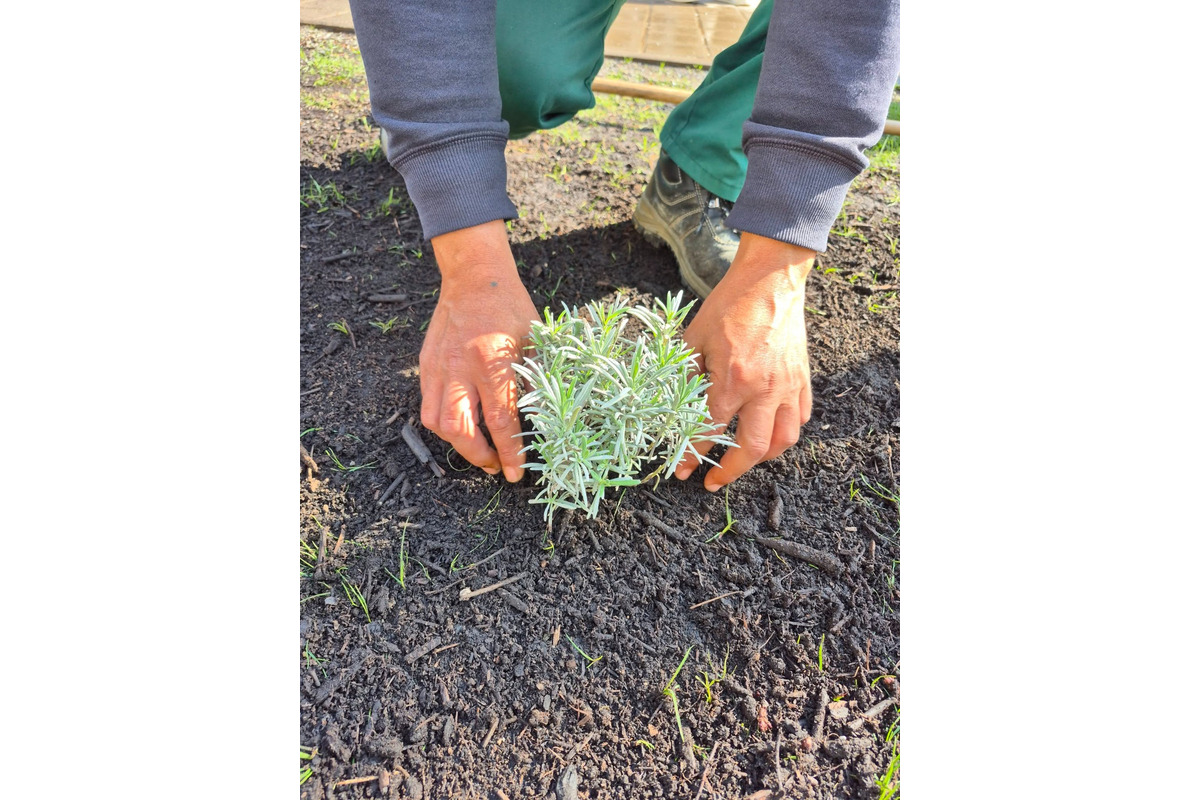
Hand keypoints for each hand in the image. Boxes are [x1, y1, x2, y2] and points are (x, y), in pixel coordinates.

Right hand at [420, 220, 538, 481]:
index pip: (501, 420)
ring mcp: (439, 367)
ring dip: (457, 445)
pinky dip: (443, 423)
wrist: (474, 277)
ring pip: (436, 422)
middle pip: (460, 429)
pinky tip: (462, 426)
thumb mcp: (535, 342)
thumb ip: (536, 379)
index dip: (509, 452)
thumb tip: (544, 419)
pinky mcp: (426, 365)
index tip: (517, 474)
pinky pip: (428, 405)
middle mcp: (461, 368)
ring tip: (479, 451)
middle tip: (496, 466)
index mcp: (492, 362)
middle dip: (478, 456)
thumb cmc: (511, 308)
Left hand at [675, 232, 814, 490]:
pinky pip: (799, 418)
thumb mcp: (694, 338)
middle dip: (731, 472)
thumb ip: (684, 375)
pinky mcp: (802, 379)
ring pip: (783, 441)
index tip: (683, 471)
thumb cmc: (729, 305)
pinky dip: (785, 434)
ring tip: (742, 461)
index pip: (710, 431)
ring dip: (761, 458)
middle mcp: (764, 389)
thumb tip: (671, 408)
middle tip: (713, 482)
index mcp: (733, 379)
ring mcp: (788, 386)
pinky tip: (770, 435)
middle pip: (752, 449)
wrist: (770, 280)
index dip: (694, 455)